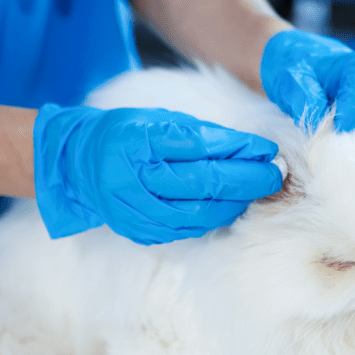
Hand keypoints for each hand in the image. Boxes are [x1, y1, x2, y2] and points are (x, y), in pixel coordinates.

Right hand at [33, 105, 282, 243]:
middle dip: (247, 182)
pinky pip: (188, 229)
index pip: (202, 152)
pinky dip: (215, 217)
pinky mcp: (141, 232)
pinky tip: (232, 205)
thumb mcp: (159, 122)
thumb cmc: (124, 135)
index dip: (241, 155)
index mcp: (139, 146)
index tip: (270, 151)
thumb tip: (252, 148)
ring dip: (236, 203)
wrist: (78, 166)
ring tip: (258, 188)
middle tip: (277, 173)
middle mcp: (135, 183)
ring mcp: (137, 213)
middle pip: (205, 188)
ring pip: (200, 215)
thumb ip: (204, 136)